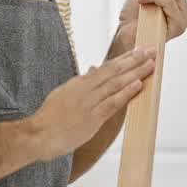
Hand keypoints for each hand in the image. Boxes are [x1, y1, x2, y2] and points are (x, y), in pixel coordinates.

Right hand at [25, 47, 156, 162]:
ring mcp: (88, 103)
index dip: (124, 59)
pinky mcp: (91, 119)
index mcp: (78, 83)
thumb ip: (80, 84)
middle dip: (134, 60)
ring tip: (151, 63)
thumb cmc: (47, 119)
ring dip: (135, 72)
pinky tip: (139, 84)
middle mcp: (84, 89)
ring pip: (116, 83)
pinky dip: (126, 93)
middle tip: (151, 50)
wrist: (35, 135)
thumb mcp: (62, 94)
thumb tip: (92, 70)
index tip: (138, 51)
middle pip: (114, 71)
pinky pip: (112, 103)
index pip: (106, 68)